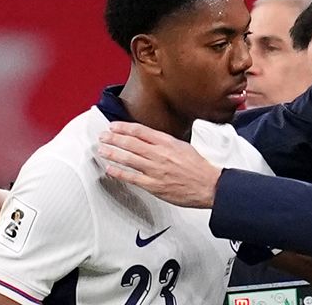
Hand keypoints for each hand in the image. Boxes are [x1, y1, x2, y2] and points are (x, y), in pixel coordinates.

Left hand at [99, 122, 221, 208]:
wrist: (209, 185)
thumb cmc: (199, 168)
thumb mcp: (183, 146)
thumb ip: (165, 143)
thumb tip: (150, 139)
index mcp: (167, 142)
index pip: (140, 131)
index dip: (124, 127)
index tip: (114, 126)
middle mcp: (159, 154)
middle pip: (131, 143)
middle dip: (113, 138)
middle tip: (103, 136)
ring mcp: (155, 170)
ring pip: (128, 159)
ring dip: (112, 153)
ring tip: (102, 150)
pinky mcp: (154, 185)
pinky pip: (132, 178)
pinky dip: (119, 173)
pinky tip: (110, 169)